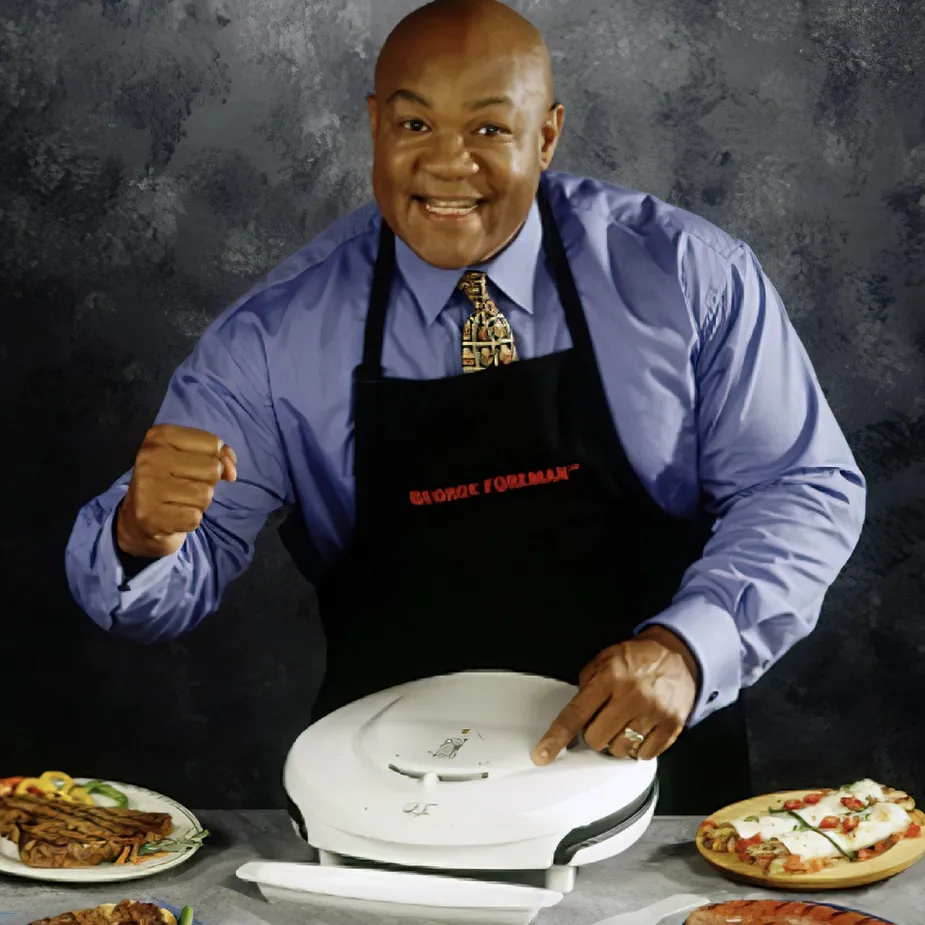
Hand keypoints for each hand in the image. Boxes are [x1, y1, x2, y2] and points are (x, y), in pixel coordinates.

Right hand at [116, 424, 236, 557]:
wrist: (138, 517)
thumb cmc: (172, 481)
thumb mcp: (193, 458)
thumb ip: (220, 456)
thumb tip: (231, 473)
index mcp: (160, 436)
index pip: (213, 444)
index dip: (215, 459)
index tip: (195, 467)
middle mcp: (150, 457)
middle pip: (212, 469)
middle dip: (207, 482)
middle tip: (184, 487)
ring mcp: (147, 486)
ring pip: (205, 495)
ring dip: (199, 503)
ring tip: (178, 501)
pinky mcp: (149, 516)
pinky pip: (194, 518)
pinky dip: (189, 520)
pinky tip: (173, 516)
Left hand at [531, 626, 698, 764]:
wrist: (678, 655)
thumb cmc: (637, 658)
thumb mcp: (605, 659)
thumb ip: (587, 684)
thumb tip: (574, 716)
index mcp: (609, 677)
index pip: (576, 714)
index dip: (556, 737)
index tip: (542, 754)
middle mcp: (630, 696)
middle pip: (596, 740)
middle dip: (594, 734)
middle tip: (603, 720)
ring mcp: (653, 712)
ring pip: (619, 750)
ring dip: (616, 742)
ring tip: (624, 722)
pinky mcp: (671, 725)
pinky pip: (644, 754)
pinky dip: (638, 748)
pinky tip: (640, 729)